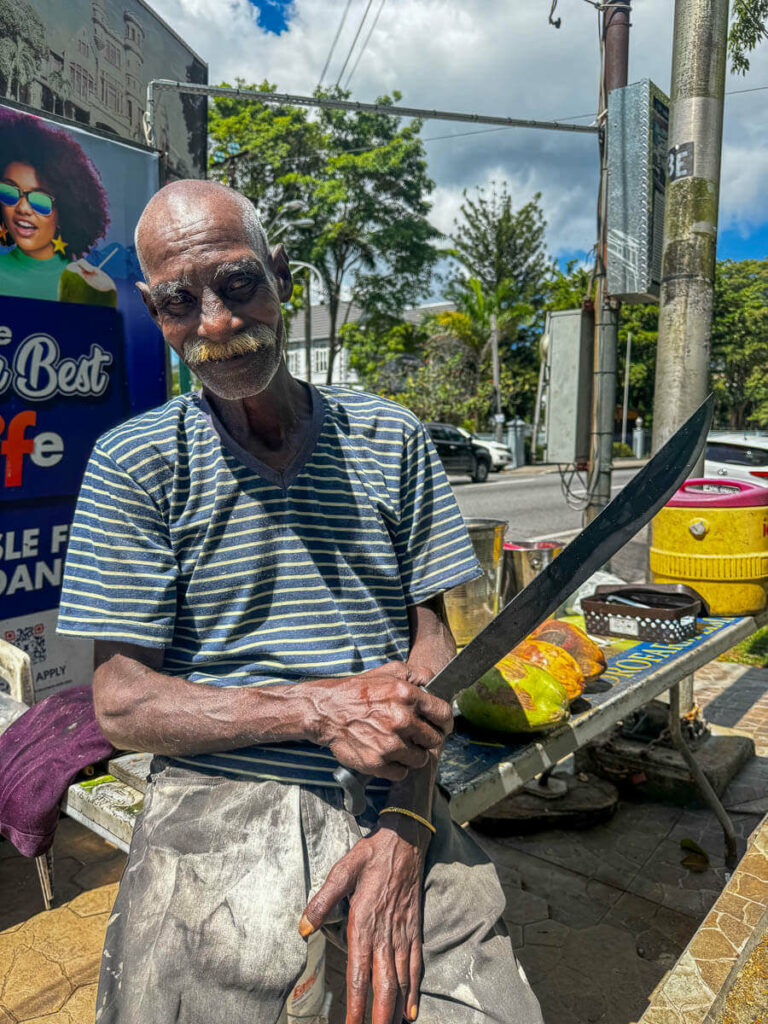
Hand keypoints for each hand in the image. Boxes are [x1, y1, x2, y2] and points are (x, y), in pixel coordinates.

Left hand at [299, 820, 427, 1022]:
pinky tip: (411, 1010)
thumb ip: (322, 900)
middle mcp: (385, 934)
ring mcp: (402, 933)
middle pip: (384, 986)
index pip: (358, 974)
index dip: (355, 1004)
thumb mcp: (342, 871)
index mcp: (364, 923)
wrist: (405, 841)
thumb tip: (302, 928)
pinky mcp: (414, 929)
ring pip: (401, 981)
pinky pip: (416, 965)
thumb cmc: (370, 856)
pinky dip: (414, 990)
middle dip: (379, 1016)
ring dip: (396, 1009)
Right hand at [307, 662, 452, 781]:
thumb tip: (436, 681)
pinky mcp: (377, 763)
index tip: (440, 726)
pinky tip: (387, 755)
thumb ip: (417, 673)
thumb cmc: (358, 690)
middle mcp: (402, 720)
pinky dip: (396, 767)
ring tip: (398, 745)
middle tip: (414, 735)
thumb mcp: (389, 671)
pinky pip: (401, 773)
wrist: (326, 711)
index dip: (444, 722)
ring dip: (412, 754)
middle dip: (426, 738)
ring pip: (420, 759)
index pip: (444, 714)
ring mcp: (390, 744)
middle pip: (434, 740)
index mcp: (408, 695)